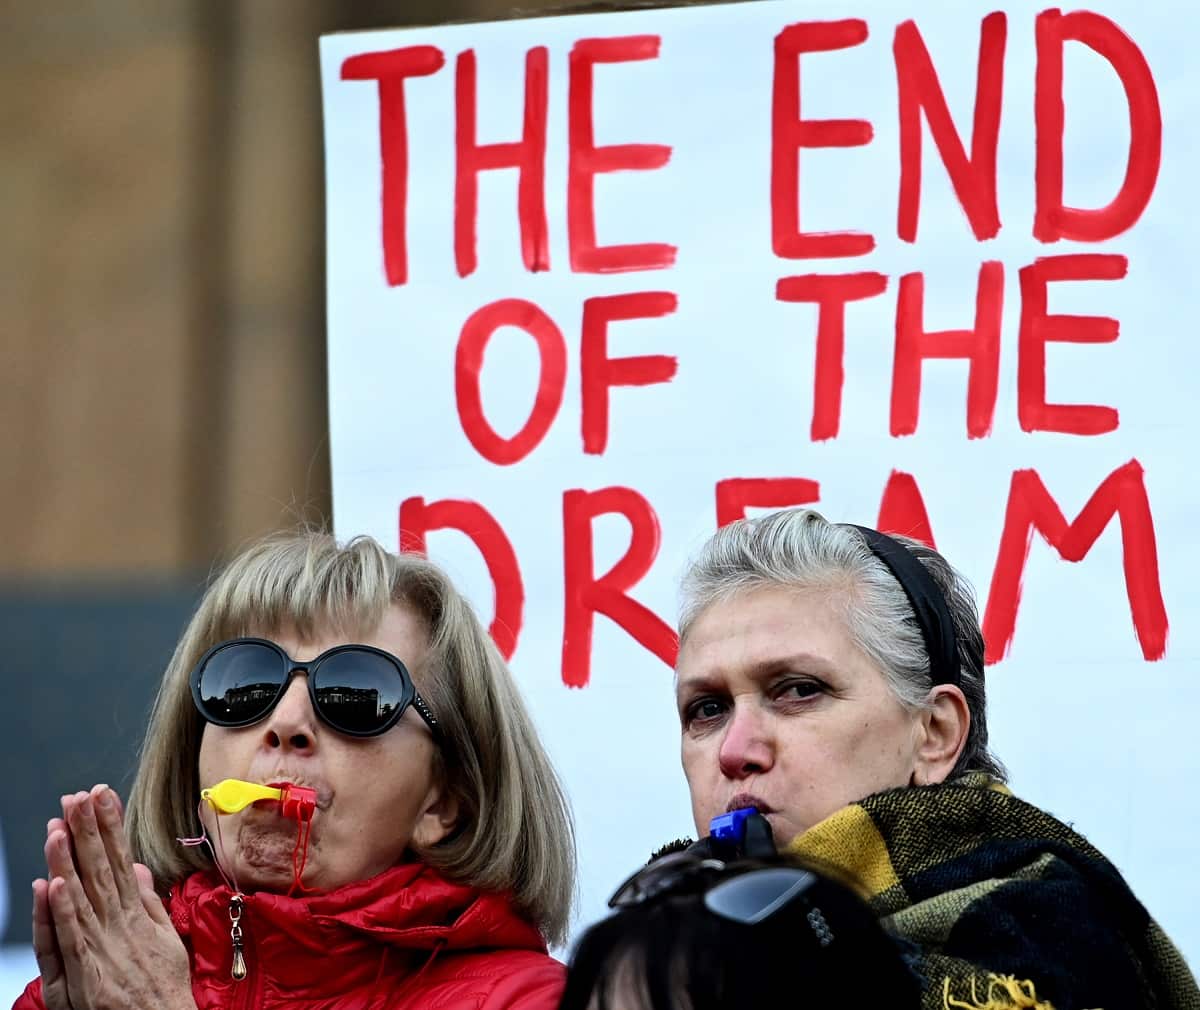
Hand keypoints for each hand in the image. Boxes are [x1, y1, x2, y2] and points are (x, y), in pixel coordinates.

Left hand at [33, 785, 196, 1009]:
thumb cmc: (163, 989)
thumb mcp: (165, 938)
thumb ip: (149, 902)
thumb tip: (139, 867)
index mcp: (137, 913)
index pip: (121, 859)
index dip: (111, 826)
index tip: (103, 795)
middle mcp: (121, 923)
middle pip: (102, 869)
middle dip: (90, 830)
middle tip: (79, 796)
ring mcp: (104, 947)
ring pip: (83, 896)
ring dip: (71, 859)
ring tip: (60, 826)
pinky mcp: (88, 974)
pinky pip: (72, 938)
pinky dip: (63, 911)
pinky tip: (55, 884)